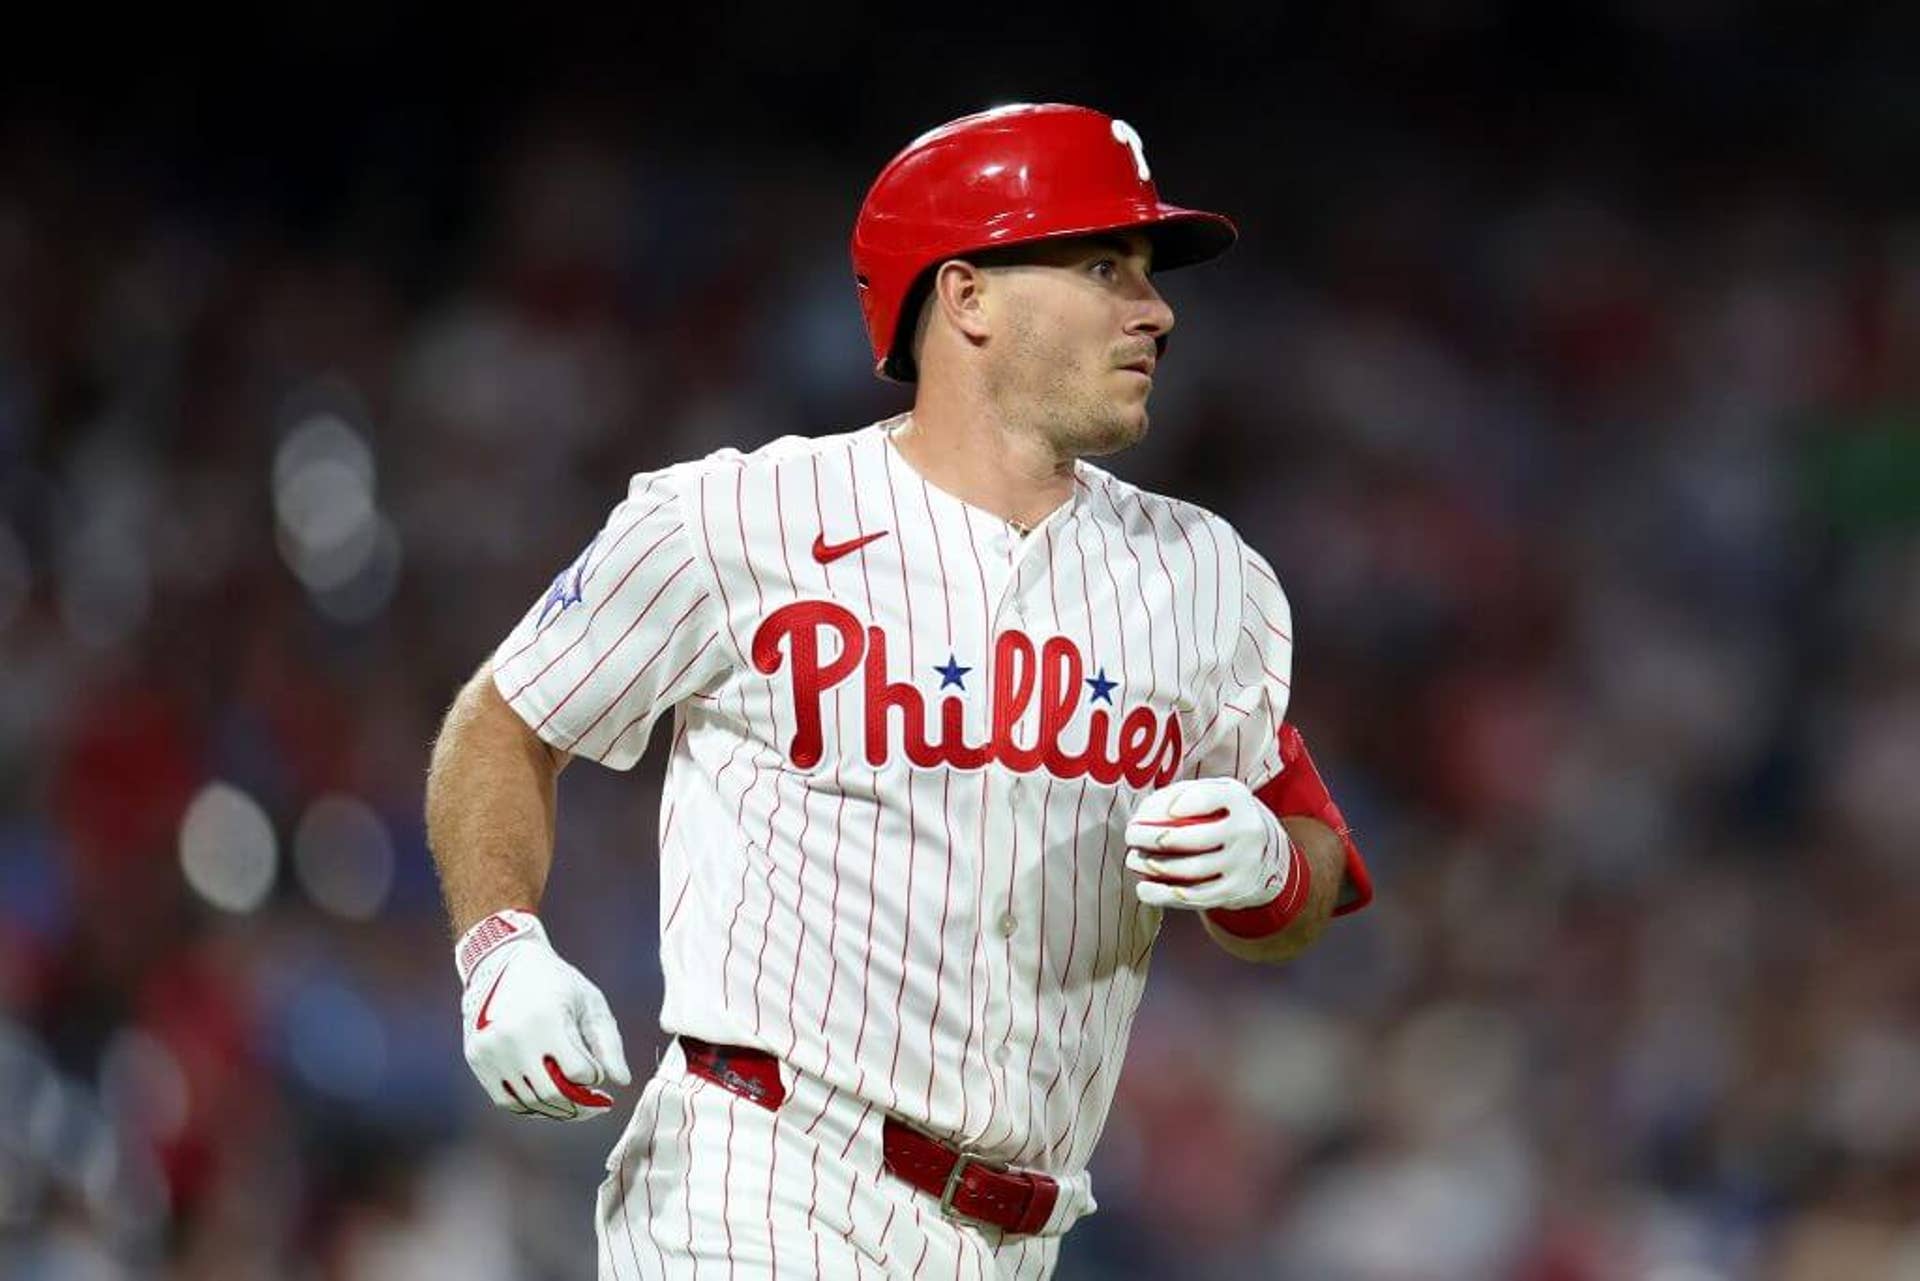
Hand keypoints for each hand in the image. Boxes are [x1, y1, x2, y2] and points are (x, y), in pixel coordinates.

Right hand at [456, 910, 630, 1120]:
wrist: (502, 961)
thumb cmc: (556, 982)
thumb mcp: (589, 1002)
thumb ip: (609, 1043)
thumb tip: (622, 1082)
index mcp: (546, 1019)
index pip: (578, 1072)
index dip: (593, 1076)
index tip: (596, 1071)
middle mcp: (514, 1037)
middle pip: (553, 1094)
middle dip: (579, 1104)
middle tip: (594, 1103)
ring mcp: (491, 1050)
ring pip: (530, 1102)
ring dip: (557, 1109)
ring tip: (574, 1102)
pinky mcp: (477, 1058)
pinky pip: (506, 1100)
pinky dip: (530, 1106)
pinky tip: (547, 1098)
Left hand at [1125, 778, 1292, 911]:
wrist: (1265, 852)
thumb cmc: (1222, 816)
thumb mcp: (1213, 793)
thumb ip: (1181, 793)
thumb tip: (1145, 812)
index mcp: (1238, 800)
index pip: (1208, 798)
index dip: (1180, 803)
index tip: (1157, 811)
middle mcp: (1246, 832)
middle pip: (1194, 838)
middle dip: (1152, 838)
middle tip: (1131, 836)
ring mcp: (1243, 864)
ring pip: (1192, 870)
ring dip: (1153, 867)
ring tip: (1133, 860)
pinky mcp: (1235, 891)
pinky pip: (1196, 897)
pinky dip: (1165, 895)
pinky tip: (1143, 889)